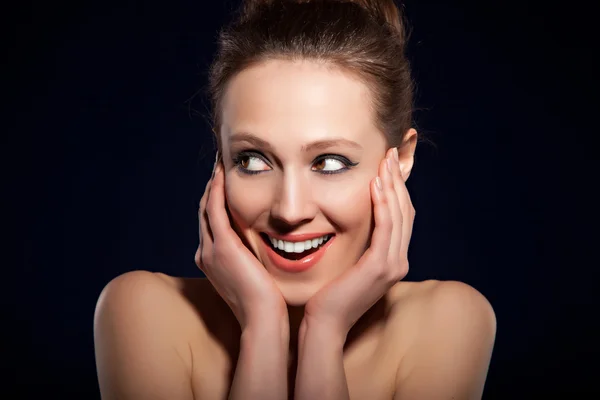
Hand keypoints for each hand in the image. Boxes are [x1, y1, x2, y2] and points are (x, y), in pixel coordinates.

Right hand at [195, 154, 286, 329]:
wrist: (263, 320)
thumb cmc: (267, 303)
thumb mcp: (257, 276)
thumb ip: (255, 260)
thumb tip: (268, 247)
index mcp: (212, 261)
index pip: (212, 223)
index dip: (217, 201)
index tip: (227, 183)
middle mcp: (205, 253)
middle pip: (205, 212)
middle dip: (213, 188)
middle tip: (220, 166)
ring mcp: (210, 250)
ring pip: (206, 207)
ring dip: (213, 184)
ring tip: (220, 164)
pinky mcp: (222, 247)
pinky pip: (215, 210)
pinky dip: (217, 190)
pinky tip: (223, 174)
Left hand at [303, 147, 414, 336]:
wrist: (324, 322)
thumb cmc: (329, 294)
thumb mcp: (349, 264)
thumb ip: (359, 245)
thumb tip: (354, 222)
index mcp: (392, 260)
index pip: (401, 217)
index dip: (397, 190)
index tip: (387, 166)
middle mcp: (398, 261)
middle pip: (405, 212)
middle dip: (398, 180)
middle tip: (389, 154)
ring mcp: (393, 265)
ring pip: (399, 215)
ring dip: (392, 186)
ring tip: (383, 162)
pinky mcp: (380, 267)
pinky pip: (386, 227)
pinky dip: (383, 204)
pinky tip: (375, 184)